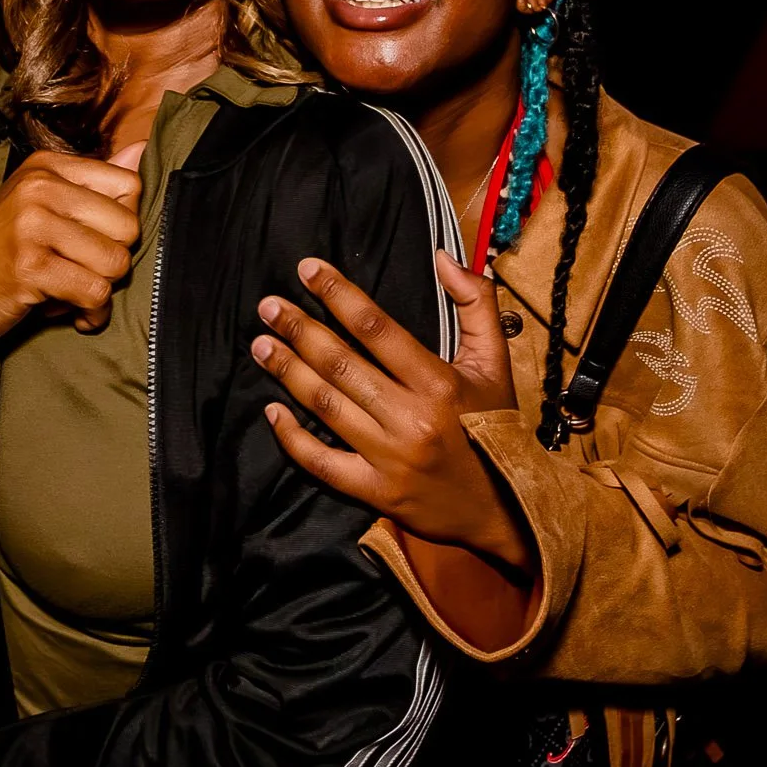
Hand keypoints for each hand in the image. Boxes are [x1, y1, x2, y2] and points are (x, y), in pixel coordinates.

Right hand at [0, 143, 144, 410]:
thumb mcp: (39, 206)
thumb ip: (92, 183)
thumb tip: (143, 147)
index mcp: (46, 168)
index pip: (129, 186)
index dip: (121, 224)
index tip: (93, 242)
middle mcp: (40, 188)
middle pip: (128, 226)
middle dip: (112, 260)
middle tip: (82, 272)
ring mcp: (32, 225)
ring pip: (115, 262)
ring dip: (101, 290)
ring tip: (72, 293)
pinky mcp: (30, 267)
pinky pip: (94, 292)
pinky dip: (89, 313)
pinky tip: (70, 313)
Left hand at [250, 252, 531, 573]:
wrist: (505, 508)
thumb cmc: (493, 428)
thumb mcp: (496, 363)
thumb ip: (475, 303)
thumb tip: (442, 257)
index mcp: (439, 383)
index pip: (377, 328)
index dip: (338, 295)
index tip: (307, 270)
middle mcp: (411, 418)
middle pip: (341, 365)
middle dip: (299, 330)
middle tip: (268, 307)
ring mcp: (390, 458)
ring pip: (326, 406)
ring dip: (288, 372)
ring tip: (261, 345)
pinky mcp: (376, 492)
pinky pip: (322, 462)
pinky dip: (292, 437)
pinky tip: (271, 411)